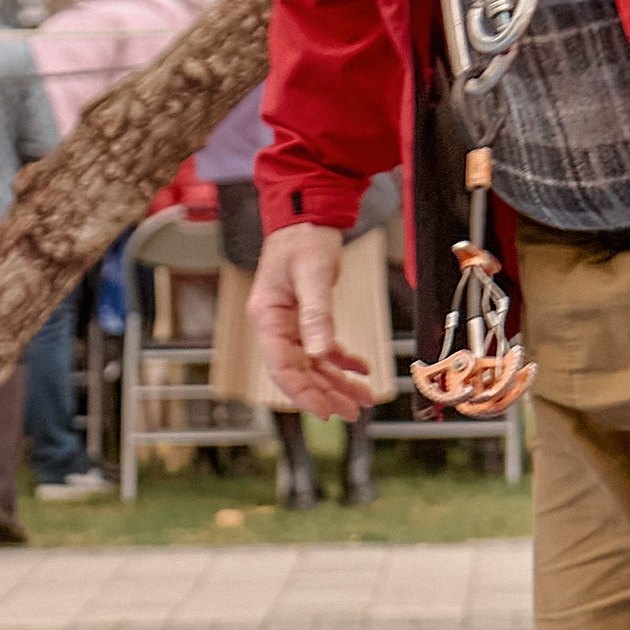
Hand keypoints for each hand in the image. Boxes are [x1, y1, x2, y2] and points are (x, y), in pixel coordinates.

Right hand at [248, 223, 374, 420]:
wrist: (306, 217)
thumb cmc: (302, 240)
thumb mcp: (313, 276)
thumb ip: (317, 316)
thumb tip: (322, 353)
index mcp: (268, 318)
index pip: (281, 367)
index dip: (303, 392)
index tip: (326, 410)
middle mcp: (275, 326)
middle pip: (298, 372)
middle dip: (324, 394)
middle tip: (351, 412)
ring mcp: (290, 324)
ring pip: (312, 364)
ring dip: (336, 383)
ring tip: (360, 400)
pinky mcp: (306, 318)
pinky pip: (322, 349)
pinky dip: (341, 361)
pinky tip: (361, 370)